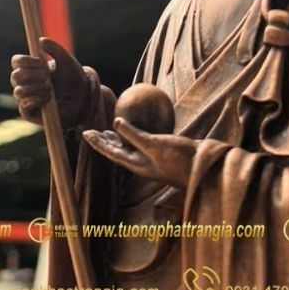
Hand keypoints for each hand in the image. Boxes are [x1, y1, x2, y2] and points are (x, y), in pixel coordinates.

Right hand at [11, 37, 89, 128]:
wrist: (83, 98)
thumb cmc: (73, 78)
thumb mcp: (66, 61)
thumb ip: (55, 49)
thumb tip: (41, 40)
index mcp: (31, 69)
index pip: (16, 62)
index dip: (25, 61)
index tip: (41, 62)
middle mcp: (26, 83)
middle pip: (15, 76)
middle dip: (31, 75)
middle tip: (47, 75)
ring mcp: (26, 98)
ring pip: (18, 92)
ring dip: (35, 88)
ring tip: (50, 88)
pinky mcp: (30, 113)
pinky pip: (24, 106)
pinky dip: (35, 100)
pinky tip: (48, 97)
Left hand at [82, 117, 196, 187]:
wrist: (203, 167)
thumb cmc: (178, 159)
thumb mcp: (154, 145)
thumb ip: (134, 135)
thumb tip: (115, 121)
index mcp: (136, 164)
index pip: (111, 152)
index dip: (98, 142)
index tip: (85, 132)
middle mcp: (142, 163)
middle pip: (117, 151)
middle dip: (104, 142)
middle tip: (92, 131)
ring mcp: (153, 159)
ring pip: (130, 148)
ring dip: (118, 139)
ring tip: (109, 130)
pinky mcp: (163, 153)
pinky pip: (144, 142)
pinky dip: (136, 134)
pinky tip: (140, 125)